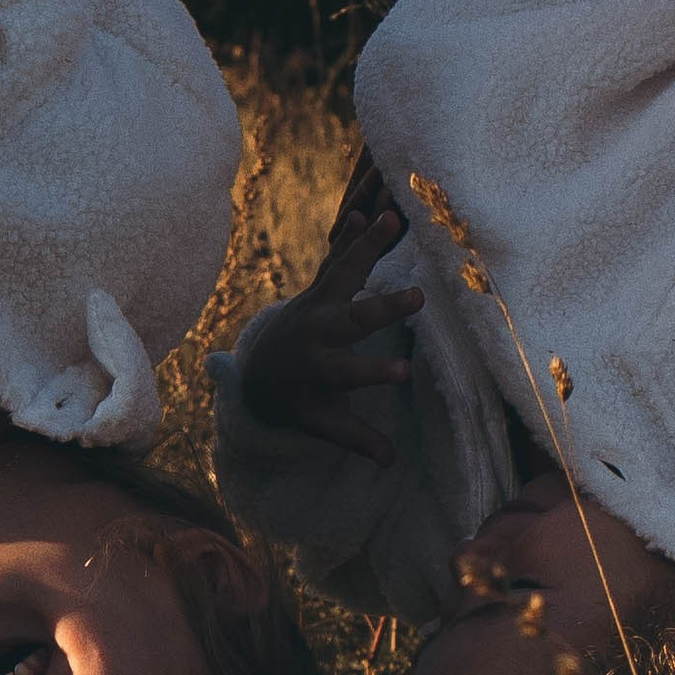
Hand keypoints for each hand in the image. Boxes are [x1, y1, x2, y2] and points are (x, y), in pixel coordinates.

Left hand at [237, 154, 422, 463]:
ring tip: (394, 220)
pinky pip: (334, 259)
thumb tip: (390, 462)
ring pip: (343, 274)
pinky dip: (349, 238)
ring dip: (368, 248)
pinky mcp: (318, 288)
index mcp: (320, 369)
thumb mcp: (320, 423)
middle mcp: (318, 332)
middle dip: (383, 309)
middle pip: (353, 319)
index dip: (375, 373)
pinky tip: (367, 213)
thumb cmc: (297, 400)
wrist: (257, 370)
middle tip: (418, 297)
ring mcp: (316, 305)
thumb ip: (353, 438)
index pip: (350, 373)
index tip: (406, 372)